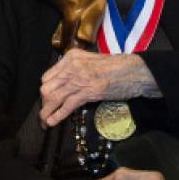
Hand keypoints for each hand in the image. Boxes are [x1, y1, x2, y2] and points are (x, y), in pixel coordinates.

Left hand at [39, 50, 159, 126]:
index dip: (45, 91)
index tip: (46, 101)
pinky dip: (57, 115)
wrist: (135, 71)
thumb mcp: (91, 62)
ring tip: (44, 122)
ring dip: (46, 112)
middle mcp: (72, 65)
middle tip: (44, 114)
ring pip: (54, 97)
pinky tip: (52, 122)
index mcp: (71, 57)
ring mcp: (79, 78)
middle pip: (47, 88)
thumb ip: (76, 70)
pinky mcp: (88, 91)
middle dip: (44, 103)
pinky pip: (66, 105)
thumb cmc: (116, 67)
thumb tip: (64, 85)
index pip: (48, 76)